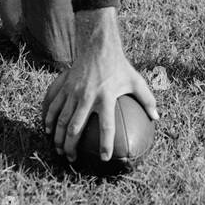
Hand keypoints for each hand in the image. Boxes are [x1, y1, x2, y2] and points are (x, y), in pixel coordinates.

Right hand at [41, 9, 158, 162]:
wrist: (98, 45)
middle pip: (75, 127)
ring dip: (58, 137)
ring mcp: (72, 92)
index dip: (106, 144)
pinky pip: (52, 105)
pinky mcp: (63, 86)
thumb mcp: (136, 81)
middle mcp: (87, 97)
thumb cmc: (119, 66)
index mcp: (106, 98)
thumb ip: (147, 100)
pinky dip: (48, 118)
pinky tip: (48, 129)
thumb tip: (156, 117)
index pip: (106, 126)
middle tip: (72, 159)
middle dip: (71, 146)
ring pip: (60, 119)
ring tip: (59, 150)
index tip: (105, 158)